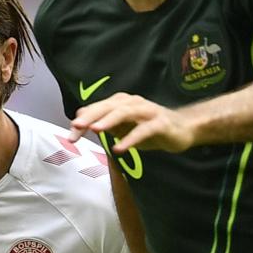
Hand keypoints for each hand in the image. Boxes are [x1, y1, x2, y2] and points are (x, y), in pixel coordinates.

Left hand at [69, 92, 195, 154]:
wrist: (182, 129)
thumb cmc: (149, 128)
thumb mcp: (122, 127)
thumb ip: (103, 122)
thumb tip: (79, 119)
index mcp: (121, 103)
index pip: (98, 109)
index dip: (83, 121)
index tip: (70, 136)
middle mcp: (133, 103)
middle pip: (108, 107)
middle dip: (91, 117)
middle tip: (76, 128)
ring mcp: (147, 111)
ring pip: (125, 113)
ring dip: (109, 121)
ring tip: (95, 131)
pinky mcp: (160, 124)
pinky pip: (143, 130)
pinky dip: (130, 139)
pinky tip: (119, 149)